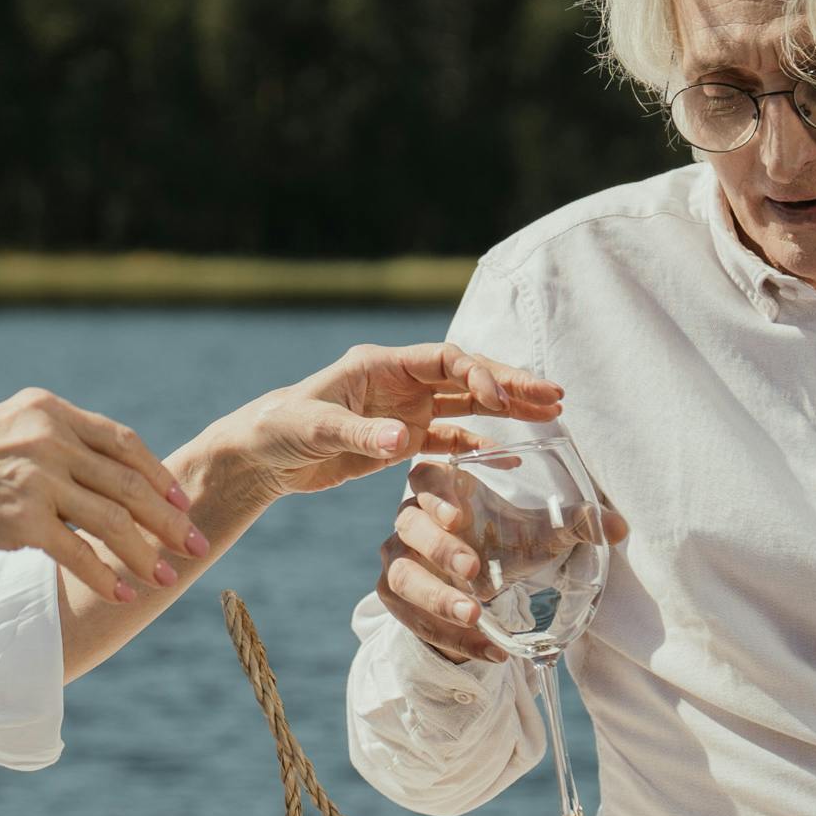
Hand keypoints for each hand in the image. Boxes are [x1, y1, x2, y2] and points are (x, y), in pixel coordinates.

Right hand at [0, 388, 206, 603]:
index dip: (158, 475)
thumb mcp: (8, 430)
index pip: (123, 442)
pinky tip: (122, 593)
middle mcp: (49, 437)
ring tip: (167, 578)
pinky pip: (80, 552)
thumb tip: (104, 472)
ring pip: (114, 520)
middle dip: (170, 520)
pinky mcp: (22, 518)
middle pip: (130, 483)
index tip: (181, 502)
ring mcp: (37, 476)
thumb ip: (55, 441)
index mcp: (50, 411)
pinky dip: (106, 575)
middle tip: (195, 545)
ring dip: (147, 553)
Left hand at [214, 342, 565, 504]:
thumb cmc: (279, 429)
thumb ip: (360, 434)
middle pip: (466, 376)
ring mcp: (404, 410)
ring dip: (507, 409)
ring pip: (466, 405)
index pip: (445, 359)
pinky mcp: (402, 440)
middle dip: (511, 384)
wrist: (260, 455)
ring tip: (551, 414)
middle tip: (555, 395)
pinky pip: (450, 439)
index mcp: (380, 364)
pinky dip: (479, 445)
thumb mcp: (314, 429)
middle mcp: (399, 381)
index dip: (478, 374)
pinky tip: (511, 455)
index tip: (504, 399)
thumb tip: (403, 440)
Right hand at [375, 456, 631, 665]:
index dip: (436, 493)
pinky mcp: (397, 599)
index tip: (460, 515)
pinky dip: (449, 635)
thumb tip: (619, 527)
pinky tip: (486, 649)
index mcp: (443, 490)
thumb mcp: (541, 535)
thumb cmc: (505, 545)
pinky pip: (412, 618)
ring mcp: (399, 560)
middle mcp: (411, 521)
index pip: (425, 477)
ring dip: (437, 598)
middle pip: (409, 526)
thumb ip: (578, 525)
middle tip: (473, 570)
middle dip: (440, 549)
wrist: (481, 589)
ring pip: (401, 576)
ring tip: (476, 617)